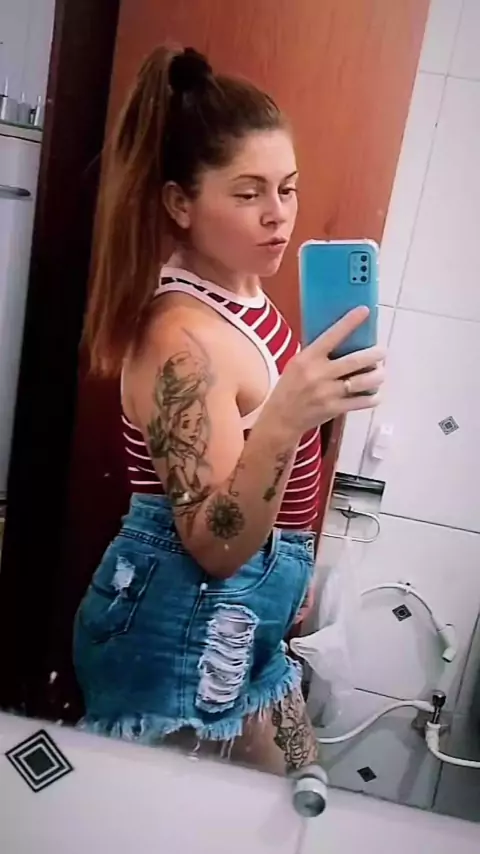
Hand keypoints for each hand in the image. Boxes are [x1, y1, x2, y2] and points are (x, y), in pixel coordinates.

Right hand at [267, 307, 384, 434]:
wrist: (281, 418)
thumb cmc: (290, 387)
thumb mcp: (296, 364)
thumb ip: (316, 354)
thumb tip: (340, 337)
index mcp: (308, 358)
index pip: (331, 336)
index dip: (349, 323)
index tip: (364, 311)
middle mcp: (318, 374)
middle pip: (354, 361)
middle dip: (374, 355)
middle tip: (382, 351)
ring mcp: (327, 393)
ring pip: (362, 382)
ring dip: (377, 376)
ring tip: (381, 373)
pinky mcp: (334, 409)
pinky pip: (360, 402)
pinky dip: (372, 398)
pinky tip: (376, 394)